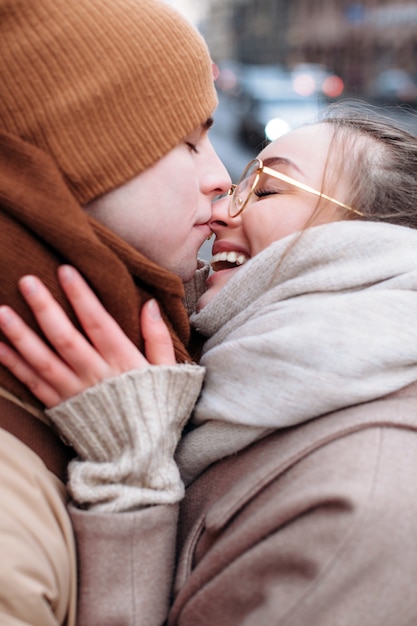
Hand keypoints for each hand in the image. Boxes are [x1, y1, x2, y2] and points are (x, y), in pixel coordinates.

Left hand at [0, 266, 175, 406]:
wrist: (138, 458)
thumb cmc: (155, 410)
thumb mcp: (168, 373)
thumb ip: (158, 339)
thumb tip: (149, 304)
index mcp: (122, 363)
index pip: (98, 323)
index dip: (81, 296)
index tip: (66, 270)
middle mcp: (94, 375)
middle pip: (65, 338)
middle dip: (45, 308)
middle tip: (27, 281)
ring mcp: (73, 393)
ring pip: (42, 360)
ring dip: (20, 335)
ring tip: (1, 311)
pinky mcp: (59, 407)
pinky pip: (32, 384)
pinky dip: (13, 365)